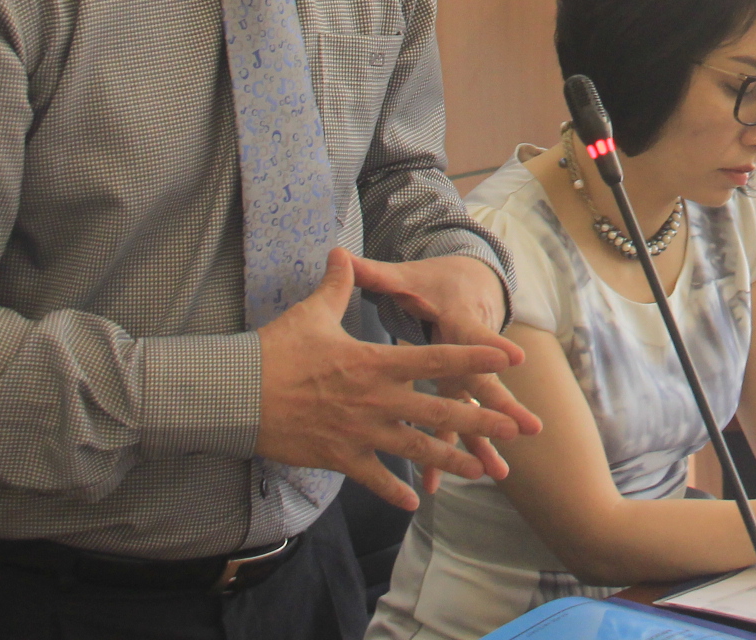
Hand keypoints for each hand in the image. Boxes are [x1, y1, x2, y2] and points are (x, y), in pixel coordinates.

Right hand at [257, 249, 522, 509]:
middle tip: (517, 429)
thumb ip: (336, 286)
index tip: (509, 357)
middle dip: (482, 421)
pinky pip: (375, 479)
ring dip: (452, 460)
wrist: (238, 394)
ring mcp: (361, 433)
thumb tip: (340, 253)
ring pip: (417, 450)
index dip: (476, 358)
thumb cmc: (276, 351)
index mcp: (376, 363)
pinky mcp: (340, 458)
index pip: (438, 360)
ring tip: (482, 472)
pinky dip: (396, 491)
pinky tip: (415, 502)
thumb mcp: (312, 313)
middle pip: (440, 412)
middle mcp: (377, 400)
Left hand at [351, 252, 541, 490]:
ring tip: (498, 474)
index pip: (471, 334)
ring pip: (467, 414)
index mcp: (455, 320)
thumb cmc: (437, 282)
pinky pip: (443, 431)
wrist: (470, 285)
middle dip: (502, 407)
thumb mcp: (406, 275)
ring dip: (482, 443)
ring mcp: (458, 379)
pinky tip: (434, 488)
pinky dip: (442, 458)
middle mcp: (462, 355)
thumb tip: (340, 253)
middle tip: (525, 428)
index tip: (514, 358)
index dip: (490, 346)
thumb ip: (372, 272)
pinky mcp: (450, 394)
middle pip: (481, 383)